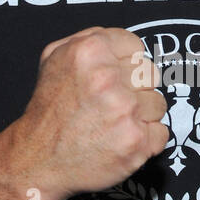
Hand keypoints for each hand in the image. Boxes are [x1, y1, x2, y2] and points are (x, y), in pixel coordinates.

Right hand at [16, 26, 167, 199]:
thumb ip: (89, 39)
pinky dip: (146, 140)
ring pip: (158, 104)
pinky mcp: (135, 142)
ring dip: (141, 116)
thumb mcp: (54, 58)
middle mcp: (107, 78)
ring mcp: (124, 111)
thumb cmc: (49, 111)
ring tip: (113, 124)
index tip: (114, 78)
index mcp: (90, 51)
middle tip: (110, 104)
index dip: (125, 64)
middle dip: (135, 89)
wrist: (38, 160)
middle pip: (150, 74)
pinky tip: (121, 141)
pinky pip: (161, 133)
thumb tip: (123, 43)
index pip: (135, 47)